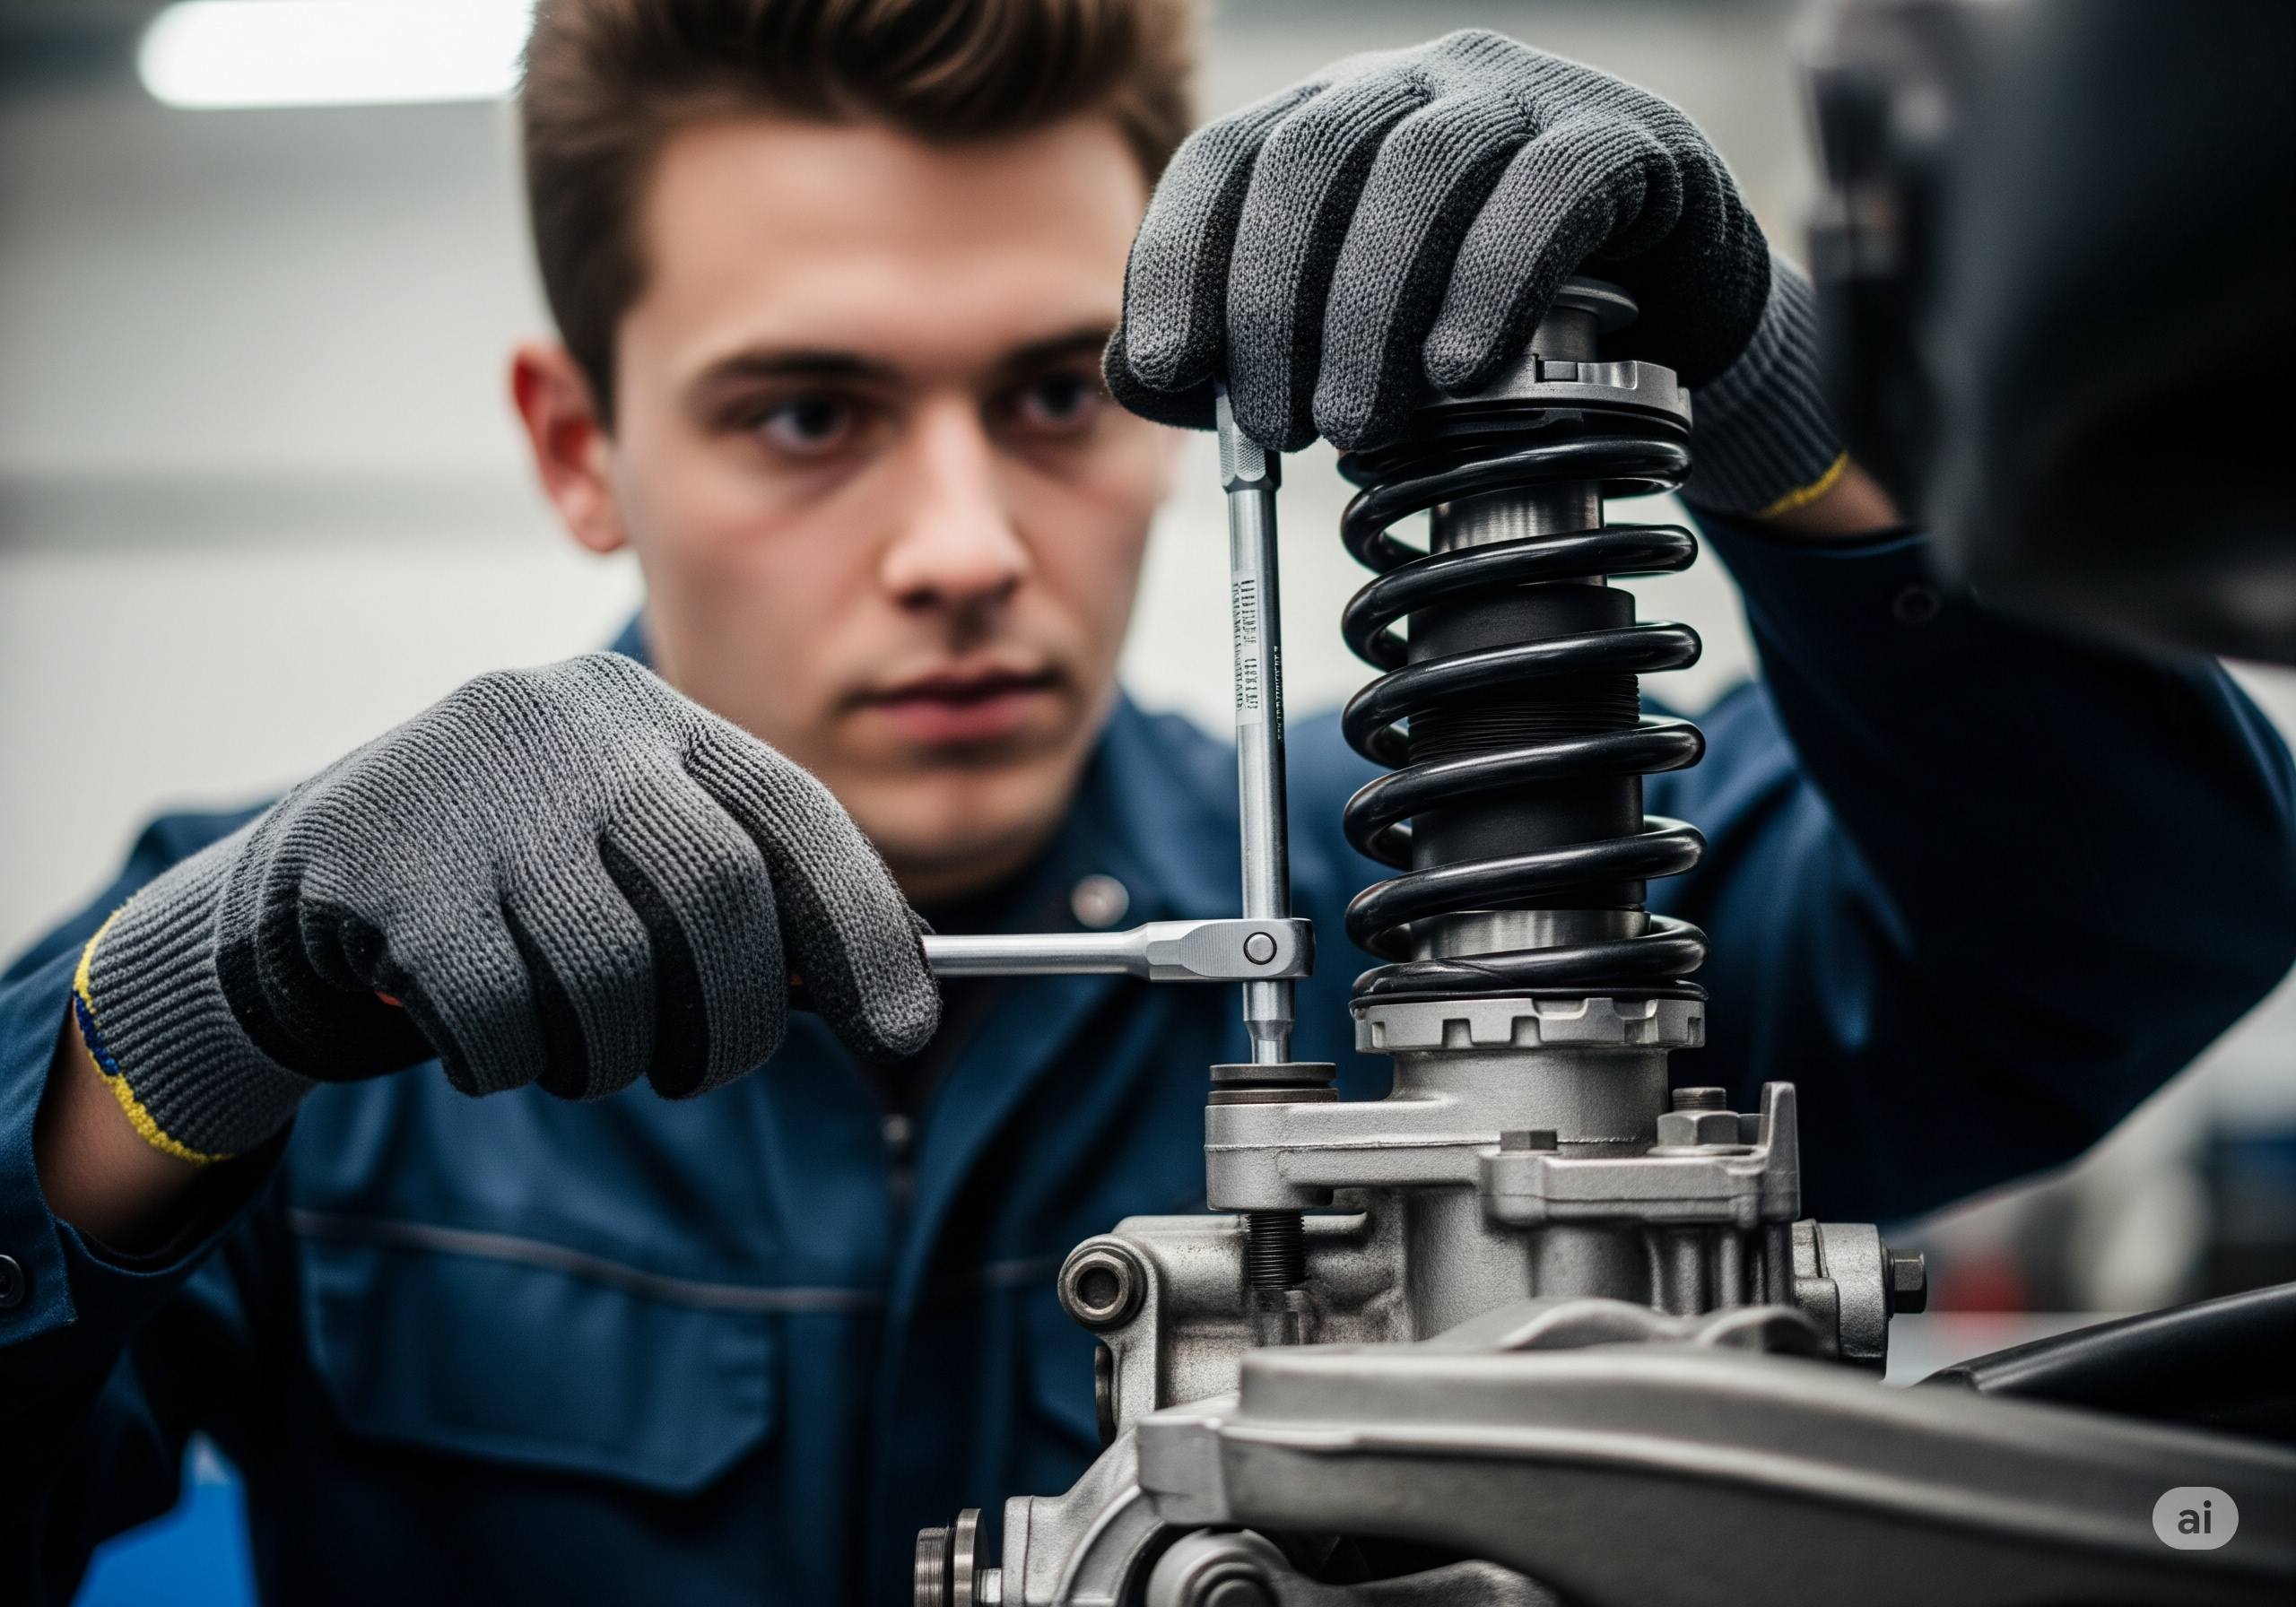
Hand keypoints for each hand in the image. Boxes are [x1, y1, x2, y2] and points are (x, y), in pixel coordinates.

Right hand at [70, 653, 937, 1161]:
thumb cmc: (525, 875)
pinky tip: (486, 1039)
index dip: (866, 932)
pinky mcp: (381, 868)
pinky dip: (511, 1061)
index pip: (798, 817)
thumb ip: (762, 898)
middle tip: (705, 1069)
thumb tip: (911, 982)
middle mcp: (574, 728)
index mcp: (654, 716)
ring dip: (609, 1055)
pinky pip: (499, 1019)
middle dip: (735, 1019)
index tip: (909, 1030)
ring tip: (576, 1048)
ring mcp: (473, 790)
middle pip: (718, 895)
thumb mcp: (643, 852)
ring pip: (608, 974)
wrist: (314, 873)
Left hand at [1107, 29, 1845, 518]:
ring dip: (1370, 313)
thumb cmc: (1480, 334)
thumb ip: (1237, 355)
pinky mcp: (1623, 143)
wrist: (1668, 323)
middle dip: (1274, 305)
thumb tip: (1139, 375)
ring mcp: (1522, 100)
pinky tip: (1460, 372)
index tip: (1169, 370)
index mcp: (1330, 122)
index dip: (1178, 261)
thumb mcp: (1346, 349)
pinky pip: (1548, 191)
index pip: (1224, 158)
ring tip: (1357, 428)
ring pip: (1422, 170)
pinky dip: (1490, 285)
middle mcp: (1414, 86)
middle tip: (1277, 426)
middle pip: (1312, 158)